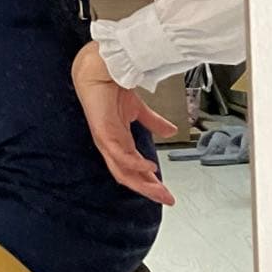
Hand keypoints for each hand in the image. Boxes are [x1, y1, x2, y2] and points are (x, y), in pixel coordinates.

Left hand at [71, 41, 177, 205]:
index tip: (166, 192)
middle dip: (148, 190)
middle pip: (129, 177)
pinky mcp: (103, 133)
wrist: (100, 73)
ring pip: (123, 171)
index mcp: (120, 142)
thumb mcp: (139, 110)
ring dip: (142, 183)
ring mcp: (106, 141)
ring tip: (159, 190)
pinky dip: (134, 164)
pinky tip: (148, 169)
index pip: (135, 169)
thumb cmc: (112, 90)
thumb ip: (154, 123)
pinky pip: (119, 155)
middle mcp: (112, 146)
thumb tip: (171, 132)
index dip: (150, 182)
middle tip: (166, 199)